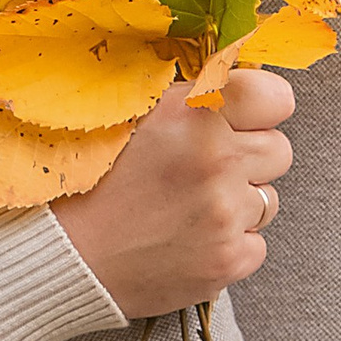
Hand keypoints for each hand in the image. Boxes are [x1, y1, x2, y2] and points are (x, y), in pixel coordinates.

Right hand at [55, 68, 293, 320]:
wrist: (61, 254)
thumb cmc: (87, 182)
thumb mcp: (132, 116)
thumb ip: (190, 99)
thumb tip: (237, 80)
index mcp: (193, 114)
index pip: (275, 97)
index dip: (262, 108)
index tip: (246, 118)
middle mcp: (216, 160)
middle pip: (280, 150)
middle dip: (250, 157)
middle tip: (206, 169)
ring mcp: (225, 214)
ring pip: (269, 200)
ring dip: (239, 202)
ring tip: (188, 207)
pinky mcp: (228, 260)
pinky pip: (257, 244)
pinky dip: (230, 244)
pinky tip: (189, 238)